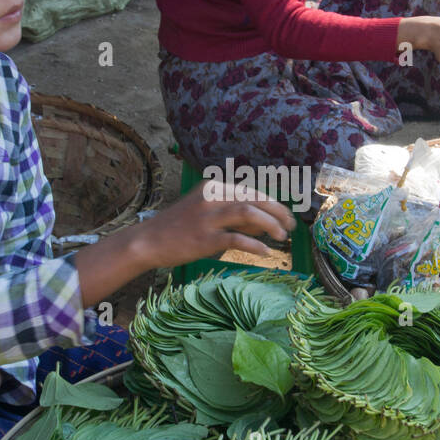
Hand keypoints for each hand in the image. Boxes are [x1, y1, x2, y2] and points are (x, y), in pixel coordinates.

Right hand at [135, 182, 295, 270]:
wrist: (148, 241)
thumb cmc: (179, 227)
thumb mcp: (206, 211)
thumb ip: (233, 213)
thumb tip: (264, 223)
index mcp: (213, 187)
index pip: (251, 191)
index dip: (272, 203)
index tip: (286, 215)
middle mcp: (212, 197)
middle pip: (254, 198)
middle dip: (277, 211)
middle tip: (291, 226)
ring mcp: (208, 217)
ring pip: (248, 213)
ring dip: (270, 224)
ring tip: (282, 237)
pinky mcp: (204, 238)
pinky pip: (237, 239)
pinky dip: (255, 245)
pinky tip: (265, 252)